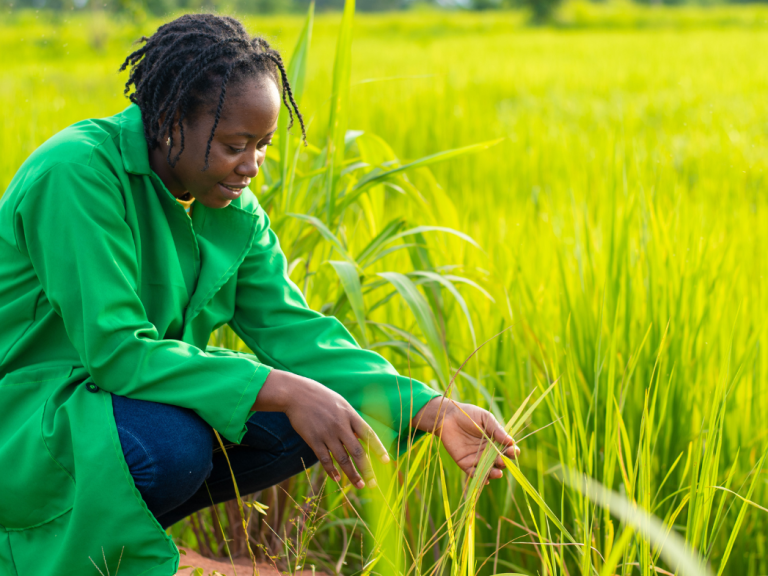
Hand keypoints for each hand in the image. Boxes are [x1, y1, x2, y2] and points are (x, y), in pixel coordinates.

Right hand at [252, 369, 388, 488]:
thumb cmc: (320, 397)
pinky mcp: (313, 440)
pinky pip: (325, 459)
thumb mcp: (340, 403)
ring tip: (359, 485)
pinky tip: (336, 478)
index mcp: (350, 415)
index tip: (387, 461)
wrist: (296, 394)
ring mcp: (327, 434)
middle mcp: (341, 426)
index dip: (378, 449)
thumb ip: (351, 419)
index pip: (369, 434)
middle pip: (358, 451)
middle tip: (373, 483)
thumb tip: (360, 435)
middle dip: (367, 469)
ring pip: (343, 459)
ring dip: (352, 474)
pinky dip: (331, 470)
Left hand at [411, 397, 518, 482]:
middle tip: (502, 460)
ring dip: (494, 473)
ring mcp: (477, 458)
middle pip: (500, 462)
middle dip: (503, 463)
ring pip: (489, 470)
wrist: (448, 416)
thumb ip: (496, 430)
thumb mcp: (485, 419)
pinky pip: (474, 473)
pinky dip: (479, 478)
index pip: (507, 450)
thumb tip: (511, 441)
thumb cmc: (469, 415)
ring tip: (498, 473)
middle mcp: (488, 452)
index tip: (512, 451)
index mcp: (496, 441)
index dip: (512, 452)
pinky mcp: (465, 463)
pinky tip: (485, 480)